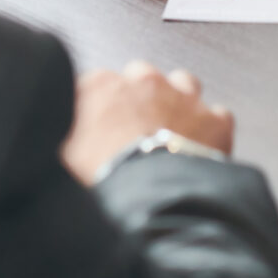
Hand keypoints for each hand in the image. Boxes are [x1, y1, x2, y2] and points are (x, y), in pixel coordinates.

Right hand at [63, 61, 236, 183]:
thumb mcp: (60, 157)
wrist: (150, 200)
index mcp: (100, 87)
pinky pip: (217, 115)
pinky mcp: (214, 120)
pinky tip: (201, 147)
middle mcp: (143, 82)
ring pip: (183, 83)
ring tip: (170, 130)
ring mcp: (182, 97)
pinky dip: (211, 129)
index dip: (99, 107)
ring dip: (177, 102)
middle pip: (141, 76)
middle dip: (139, 97)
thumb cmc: (102, 179)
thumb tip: (59, 143)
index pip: (96, 83)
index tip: (99, 126)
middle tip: (135, 129)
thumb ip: (62, 139)